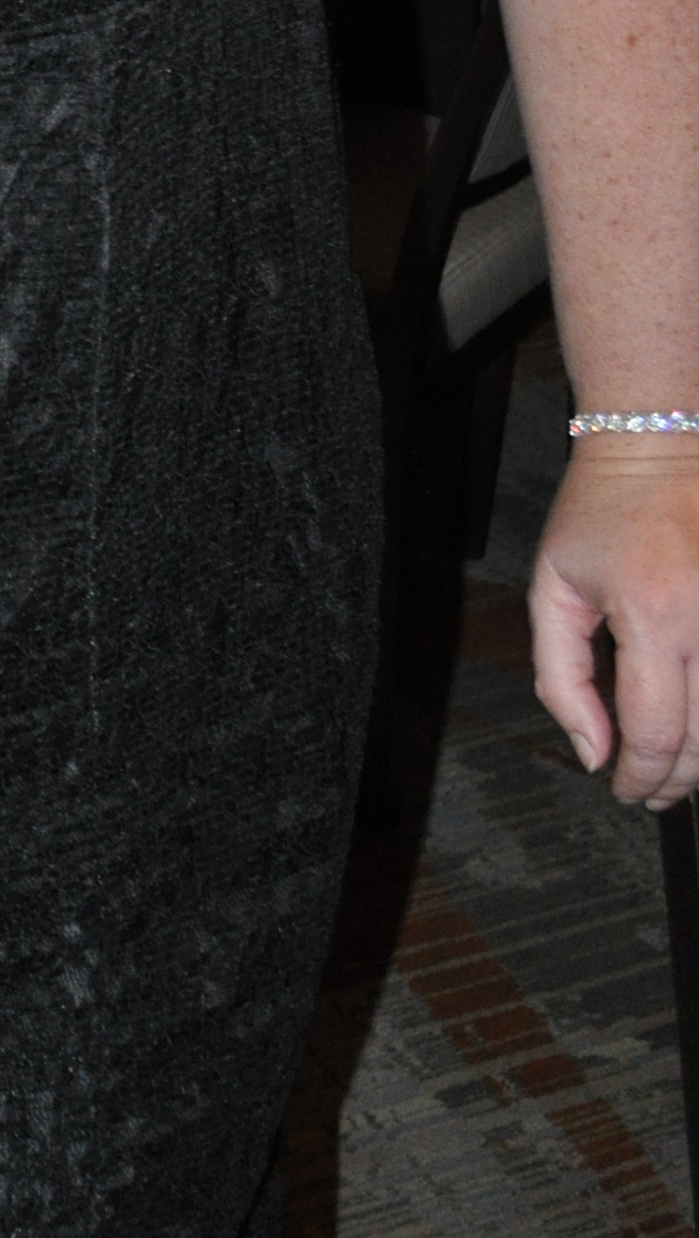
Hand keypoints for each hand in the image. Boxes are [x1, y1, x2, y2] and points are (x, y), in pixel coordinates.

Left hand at [528, 445, 698, 806]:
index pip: (655, 731)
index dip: (639, 777)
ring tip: (683, 772)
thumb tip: (592, 749)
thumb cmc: (604, 509)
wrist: (663, 446)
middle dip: (677, 781)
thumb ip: (562, 677)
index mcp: (653, 615)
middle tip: (653, 792)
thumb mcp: (554, 587)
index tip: (625, 788)